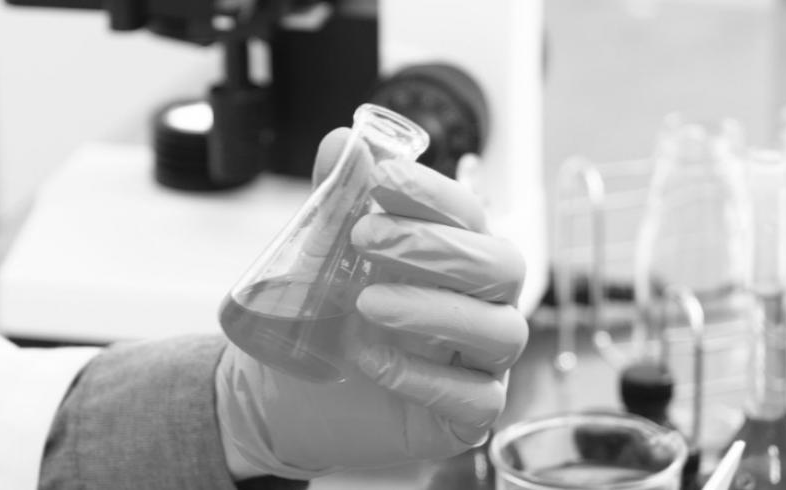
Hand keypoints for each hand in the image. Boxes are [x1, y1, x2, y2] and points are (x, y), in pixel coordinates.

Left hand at [215, 128, 527, 479]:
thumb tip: (342, 141)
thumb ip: (335, 199)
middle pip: (503, 266)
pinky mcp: (466, 419)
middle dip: (435, 246)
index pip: (470, 214)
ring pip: (502, 331)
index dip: (433, 192)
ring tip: (365, 303)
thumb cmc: (320, 319)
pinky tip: (371, 361)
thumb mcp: (318, 255)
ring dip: (434, 309)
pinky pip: (476, 399)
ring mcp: (480, 364)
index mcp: (455, 257)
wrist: (281, 396)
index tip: (381, 177)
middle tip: (363, 239)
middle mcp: (480, 306)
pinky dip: (425, 376)